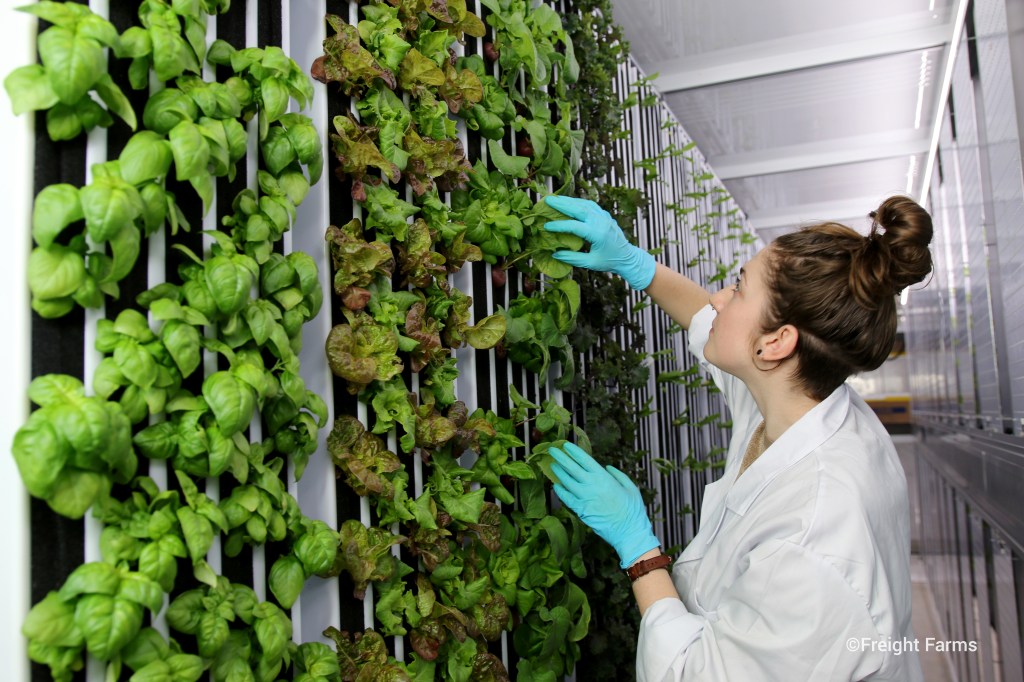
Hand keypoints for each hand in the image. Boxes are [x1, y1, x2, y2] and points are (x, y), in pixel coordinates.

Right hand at [544, 195, 656, 289]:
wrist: (628, 257)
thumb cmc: (610, 261)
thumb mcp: (590, 263)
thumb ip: (572, 258)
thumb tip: (555, 254)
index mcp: (597, 234)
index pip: (574, 226)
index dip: (559, 225)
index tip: (546, 225)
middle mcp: (601, 222)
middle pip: (579, 209)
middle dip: (562, 204)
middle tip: (547, 200)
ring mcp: (604, 217)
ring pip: (585, 204)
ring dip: (569, 200)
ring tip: (556, 199)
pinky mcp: (605, 216)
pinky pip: (591, 205)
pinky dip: (579, 202)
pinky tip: (570, 202)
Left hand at [550, 442, 659, 567]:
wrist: (628, 532)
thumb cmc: (633, 511)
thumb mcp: (630, 487)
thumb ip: (618, 475)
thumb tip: (607, 467)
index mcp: (604, 478)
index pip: (584, 459)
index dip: (573, 451)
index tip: (566, 445)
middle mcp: (591, 486)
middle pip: (571, 468)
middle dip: (561, 457)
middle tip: (551, 450)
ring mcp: (584, 499)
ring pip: (566, 482)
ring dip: (558, 472)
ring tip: (553, 465)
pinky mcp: (580, 511)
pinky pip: (566, 498)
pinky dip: (560, 491)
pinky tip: (556, 486)